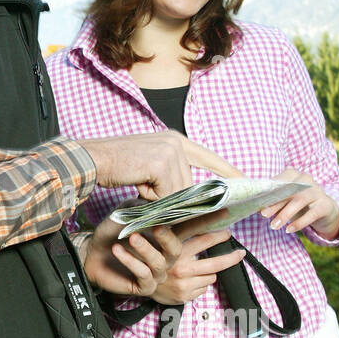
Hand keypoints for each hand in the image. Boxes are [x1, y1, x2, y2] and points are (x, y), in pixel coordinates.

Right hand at [80, 131, 241, 198]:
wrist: (93, 159)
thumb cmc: (116, 165)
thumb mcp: (149, 165)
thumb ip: (170, 174)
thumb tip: (188, 198)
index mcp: (174, 139)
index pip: (207, 157)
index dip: (227, 169)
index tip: (245, 179)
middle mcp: (175, 142)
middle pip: (189, 184)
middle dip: (171, 195)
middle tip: (146, 188)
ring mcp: (169, 152)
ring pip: (178, 192)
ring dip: (157, 197)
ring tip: (138, 183)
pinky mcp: (161, 164)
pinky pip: (166, 194)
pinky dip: (151, 197)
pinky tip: (137, 185)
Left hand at [82, 209, 181, 296]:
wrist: (92, 253)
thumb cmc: (111, 233)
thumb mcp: (124, 214)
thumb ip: (139, 207)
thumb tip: (155, 203)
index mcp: (163, 241)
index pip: (178, 234)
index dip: (174, 226)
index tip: (163, 217)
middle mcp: (164, 258)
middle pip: (175, 251)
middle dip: (166, 238)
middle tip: (155, 227)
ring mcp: (155, 274)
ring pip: (158, 263)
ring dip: (145, 249)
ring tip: (131, 237)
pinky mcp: (144, 287)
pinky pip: (143, 274)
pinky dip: (130, 261)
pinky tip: (117, 250)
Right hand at [148, 229, 244, 304]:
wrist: (143, 284)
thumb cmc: (157, 260)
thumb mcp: (163, 243)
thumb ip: (178, 234)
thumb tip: (202, 224)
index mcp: (176, 250)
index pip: (203, 239)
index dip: (218, 235)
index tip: (230, 231)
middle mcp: (181, 267)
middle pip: (216, 262)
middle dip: (231, 257)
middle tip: (240, 253)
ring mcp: (184, 283)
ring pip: (212, 276)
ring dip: (208, 272)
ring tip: (196, 270)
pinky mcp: (185, 295)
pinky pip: (204, 288)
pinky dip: (201, 284)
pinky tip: (190, 281)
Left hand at [258, 169, 338, 238]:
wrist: (324, 209)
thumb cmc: (298, 202)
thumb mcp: (285, 199)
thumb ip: (272, 199)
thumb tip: (256, 207)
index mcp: (293, 175)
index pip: (279, 182)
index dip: (268, 192)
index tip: (258, 202)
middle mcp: (306, 180)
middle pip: (288, 191)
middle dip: (275, 203)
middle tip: (263, 215)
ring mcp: (317, 191)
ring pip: (299, 200)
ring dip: (285, 214)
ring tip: (274, 226)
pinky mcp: (325, 205)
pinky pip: (312, 214)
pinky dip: (299, 222)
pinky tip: (289, 229)